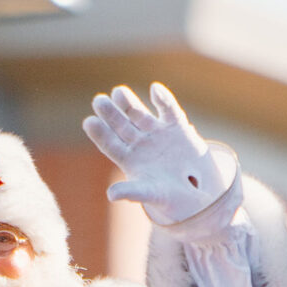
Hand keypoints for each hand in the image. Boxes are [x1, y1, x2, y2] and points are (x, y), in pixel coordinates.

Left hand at [82, 83, 231, 224]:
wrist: (197, 194)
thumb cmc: (169, 198)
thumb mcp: (151, 194)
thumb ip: (133, 192)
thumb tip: (111, 195)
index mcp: (128, 160)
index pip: (110, 144)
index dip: (100, 134)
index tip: (89, 122)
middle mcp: (139, 143)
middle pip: (121, 125)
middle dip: (110, 113)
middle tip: (99, 101)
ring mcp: (156, 132)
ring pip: (139, 113)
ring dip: (129, 102)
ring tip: (118, 92)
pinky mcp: (176, 126)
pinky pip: (168, 109)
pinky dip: (163, 99)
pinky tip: (155, 89)